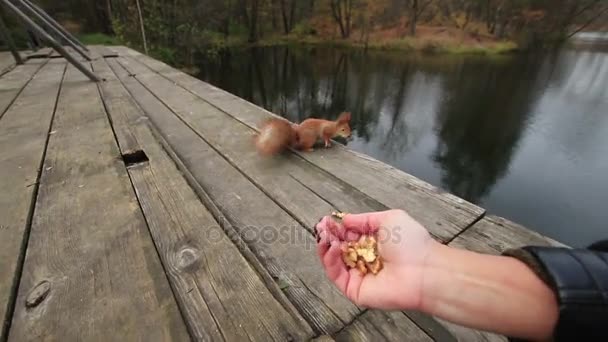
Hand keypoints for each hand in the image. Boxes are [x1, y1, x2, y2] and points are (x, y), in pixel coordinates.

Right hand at [316, 209, 435, 309]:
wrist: (424, 269)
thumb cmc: (412, 243)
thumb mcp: (388, 218)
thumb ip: (364, 219)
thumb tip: (345, 219)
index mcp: (373, 244)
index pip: (347, 236)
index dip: (336, 228)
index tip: (327, 220)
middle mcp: (364, 260)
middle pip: (338, 249)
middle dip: (328, 236)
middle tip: (322, 227)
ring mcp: (359, 276)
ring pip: (334, 263)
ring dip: (325, 248)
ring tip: (325, 236)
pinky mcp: (355, 290)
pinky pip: (336, 276)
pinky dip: (329, 261)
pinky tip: (331, 247)